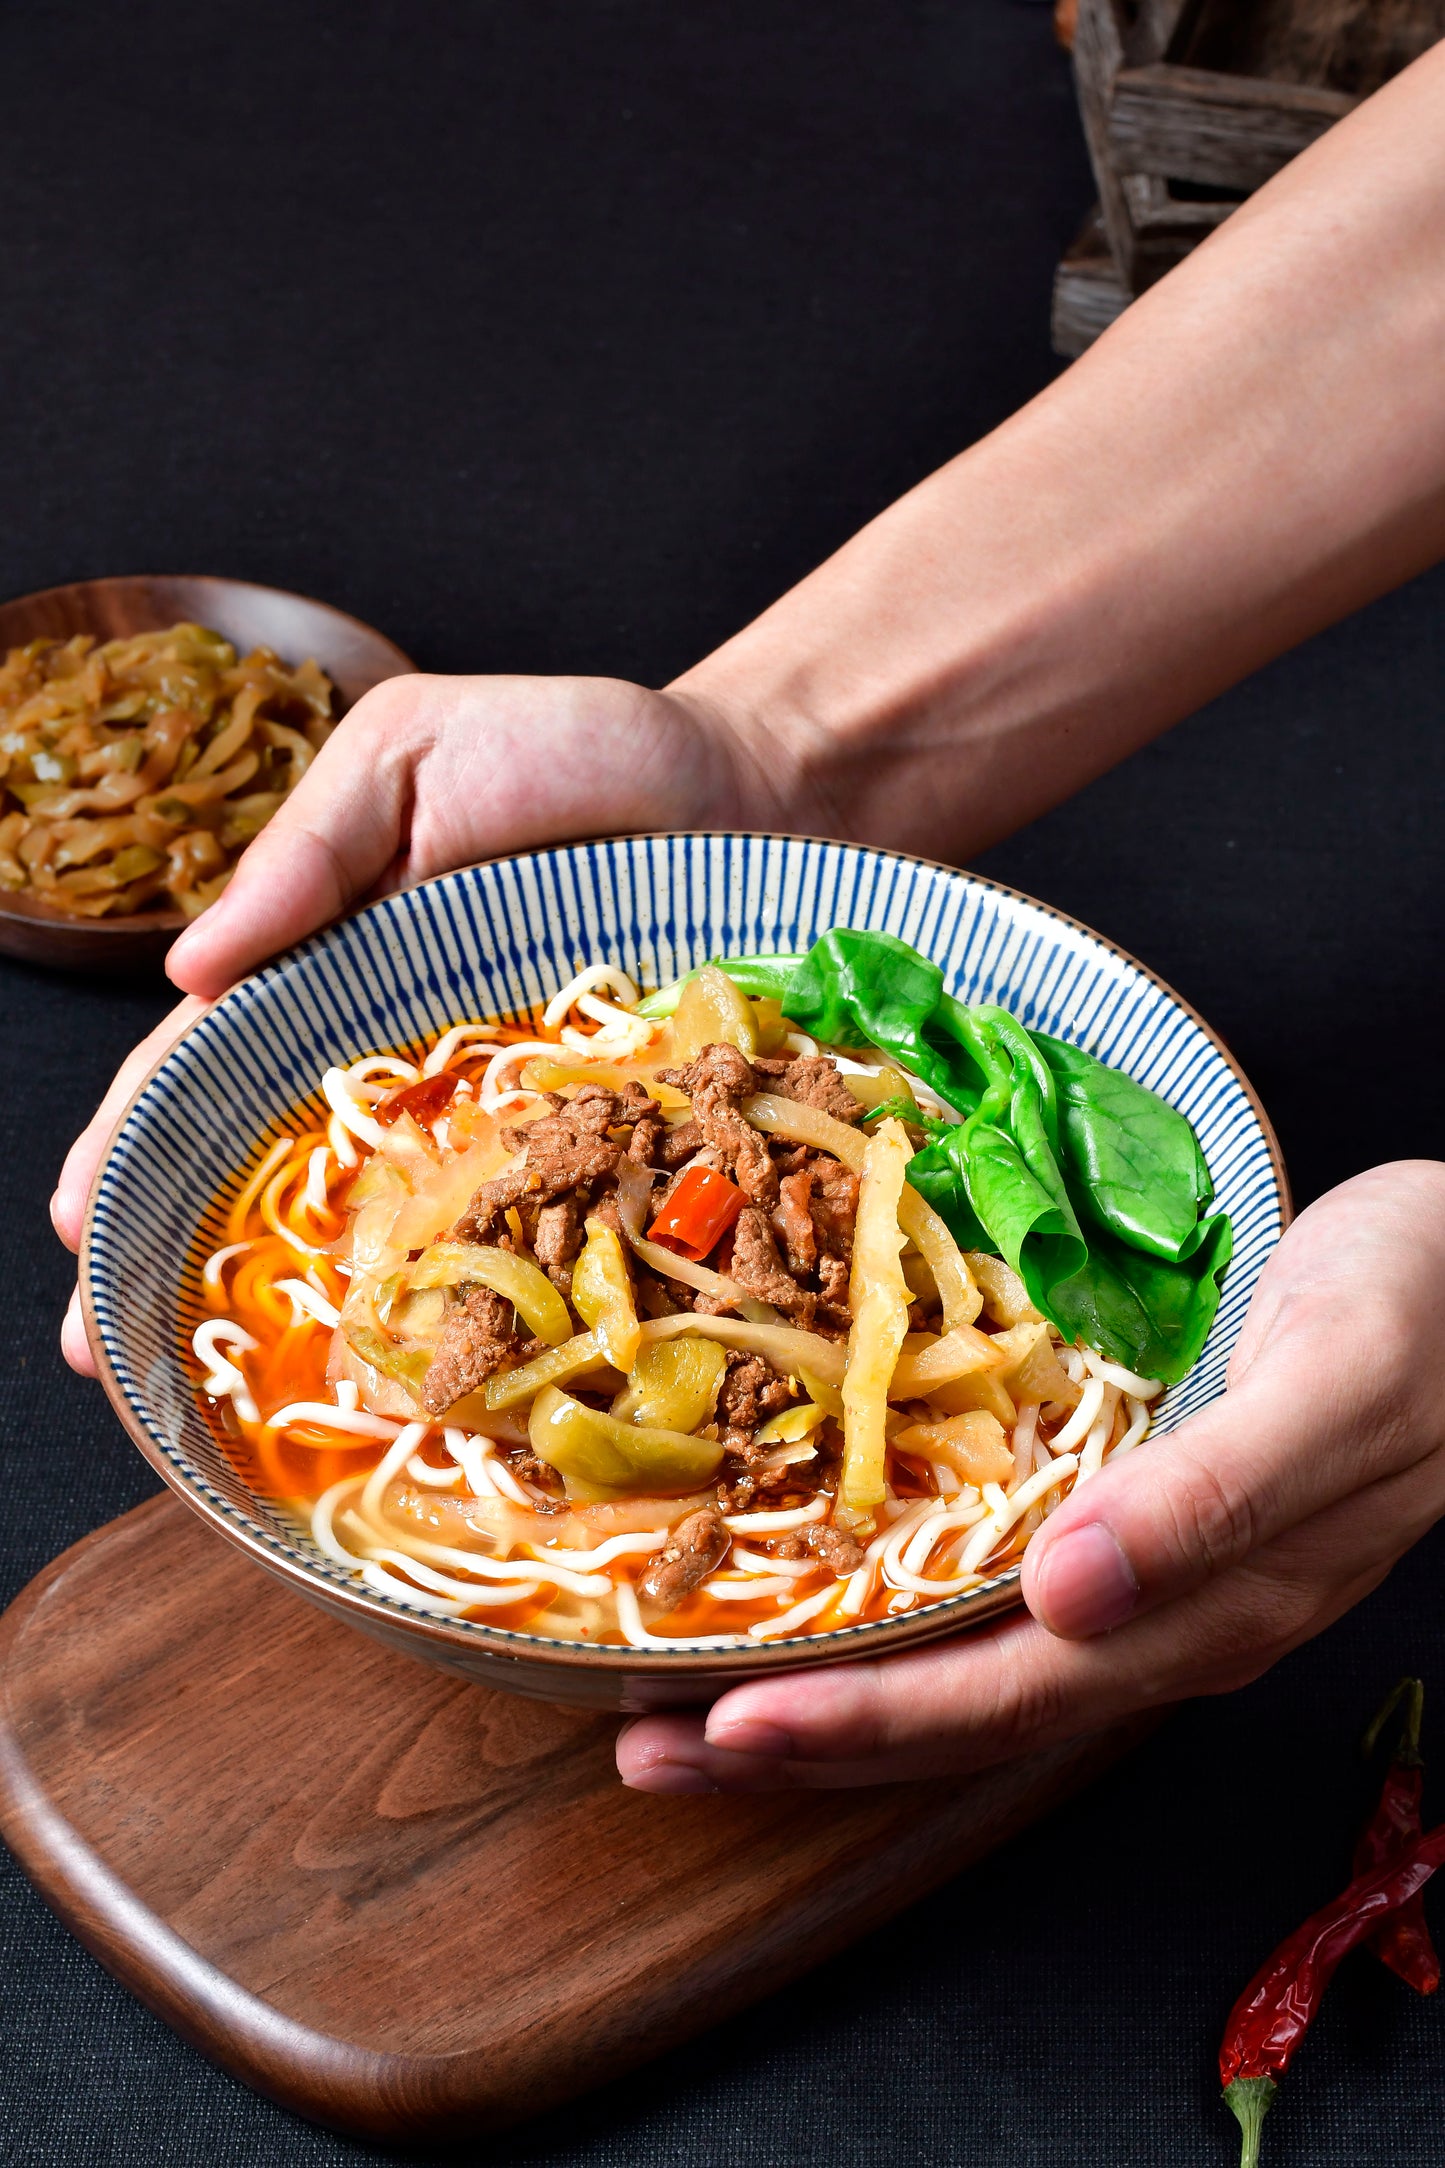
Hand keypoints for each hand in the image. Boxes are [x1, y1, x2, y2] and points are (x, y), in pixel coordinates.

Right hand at [51, 671, 785, 1371]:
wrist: (751, 777)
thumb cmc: (574, 750)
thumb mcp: (415, 755)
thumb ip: (312, 850)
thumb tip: (189, 969)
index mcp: (331, 958)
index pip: (206, 1058)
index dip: (134, 1138)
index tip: (77, 1224)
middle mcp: (399, 1045)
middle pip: (268, 1152)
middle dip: (180, 1240)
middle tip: (103, 1348)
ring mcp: (492, 1097)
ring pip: (386, 1207)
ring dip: (310, 1293)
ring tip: (228, 1384)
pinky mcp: (590, 1126)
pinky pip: (522, 1212)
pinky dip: (473, 1280)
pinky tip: (428, 1363)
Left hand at [618, 1161, 1444, 1791]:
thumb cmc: (1426, 1308)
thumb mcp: (1333, 1382)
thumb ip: (1213, 1496)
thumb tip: (1073, 1594)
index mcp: (1205, 1605)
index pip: (1003, 1695)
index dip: (861, 1723)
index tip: (726, 1730)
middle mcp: (1161, 1616)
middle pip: (959, 1712)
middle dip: (802, 1743)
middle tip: (645, 1751)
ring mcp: (1147, 1579)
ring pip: (964, 1667)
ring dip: (828, 1694)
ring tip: (691, 1708)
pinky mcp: (1135, 1521)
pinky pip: (991, 1601)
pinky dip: (890, 1620)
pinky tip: (828, 1601)